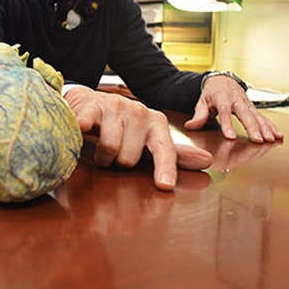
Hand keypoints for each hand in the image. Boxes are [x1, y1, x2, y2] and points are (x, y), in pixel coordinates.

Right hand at [64, 86, 212, 190]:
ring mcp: (115, 106)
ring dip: (100, 156)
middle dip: (118, 161)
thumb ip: (174, 154)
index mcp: (156, 122)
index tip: (164, 185)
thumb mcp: (148, 140)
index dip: (164, 167)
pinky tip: (80, 129)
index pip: (164, 149)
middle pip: (129, 158)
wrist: (88, 103)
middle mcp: (139, 111)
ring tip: (99, 145)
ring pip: (110, 148)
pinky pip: (87, 128)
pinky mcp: (91, 105)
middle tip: (114, 151)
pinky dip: (80, 133)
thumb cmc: (121, 128)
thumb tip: (208, 162)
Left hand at [184, 75, 283, 142]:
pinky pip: (263, 117)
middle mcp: (236, 100)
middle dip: (252, 127)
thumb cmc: (212, 92)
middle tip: (257, 139)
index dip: (227, 124)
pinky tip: (278, 135)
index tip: (230, 136)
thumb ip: (199, 115)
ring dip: (265, 128)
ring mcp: (246, 104)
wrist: (223, 80)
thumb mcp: (202, 102)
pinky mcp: (252, 108)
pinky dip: (272, 126)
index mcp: (221, 97)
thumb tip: (191, 125)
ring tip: (271, 139)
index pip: (224, 111)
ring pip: (257, 116)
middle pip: (245, 114)